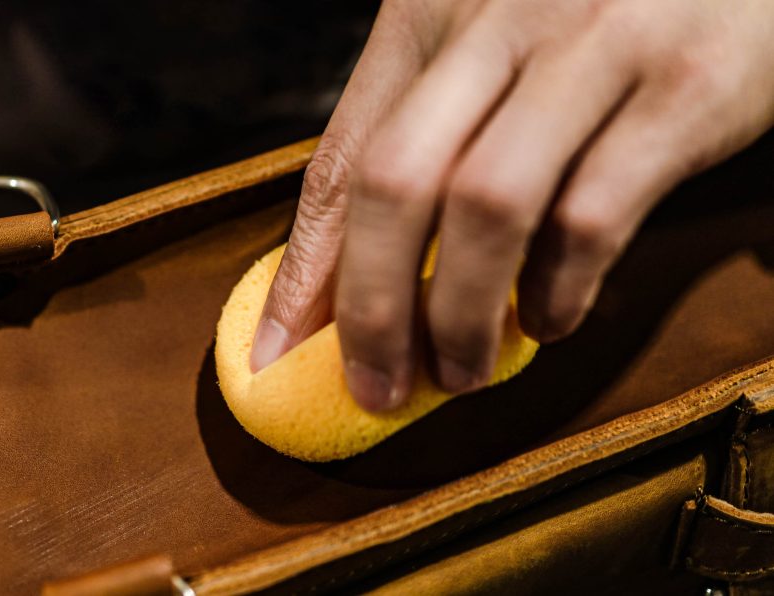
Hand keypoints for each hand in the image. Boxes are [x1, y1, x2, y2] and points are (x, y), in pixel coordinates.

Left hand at [254, 0, 773, 409]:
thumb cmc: (599, 5)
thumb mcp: (489, 40)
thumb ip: (427, 134)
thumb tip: (355, 275)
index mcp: (428, 10)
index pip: (342, 158)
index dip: (302, 270)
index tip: (277, 351)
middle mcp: (495, 19)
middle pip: (394, 182)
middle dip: (371, 308)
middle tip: (374, 385)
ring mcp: (591, 47)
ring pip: (485, 206)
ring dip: (461, 314)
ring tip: (458, 371)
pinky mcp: (682, 87)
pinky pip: (592, 215)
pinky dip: (557, 290)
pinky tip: (547, 320)